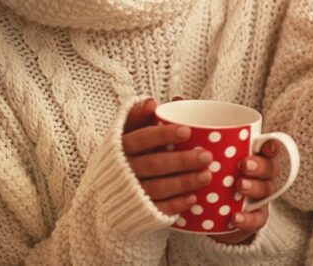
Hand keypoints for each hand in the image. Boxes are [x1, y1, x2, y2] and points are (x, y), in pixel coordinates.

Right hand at [121, 98, 212, 215]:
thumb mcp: (130, 133)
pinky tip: (193, 199)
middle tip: (207, 156)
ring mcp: (129, 193)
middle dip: (181, 161)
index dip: (162, 135)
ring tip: (207, 176)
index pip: (141, 139)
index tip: (187, 131)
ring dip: (183, 183)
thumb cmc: (127, 154)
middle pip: (153, 165)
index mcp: (121, 147)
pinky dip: (175, 205)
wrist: (105, 193)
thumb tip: (166, 100)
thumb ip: (146, 116)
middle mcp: (123, 170)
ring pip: (157, 188)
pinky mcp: (137, 213)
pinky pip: (157, 210)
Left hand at [210, 139, 283, 244]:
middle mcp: (260, 177)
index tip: (266, 146)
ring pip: (266, 190)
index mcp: (253, 159)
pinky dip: (248, 218)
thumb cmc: (209, 184)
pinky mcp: (255, 218)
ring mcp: (259, 198)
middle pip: (270, 168)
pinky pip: (258, 218)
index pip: (267, 149)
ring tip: (240, 186)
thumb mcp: (207, 169)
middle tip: (244, 165)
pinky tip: (236, 217)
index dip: (271, 146)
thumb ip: (206, 158)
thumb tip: (194, 147)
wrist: (208, 219)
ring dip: (255, 187)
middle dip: (260, 165)